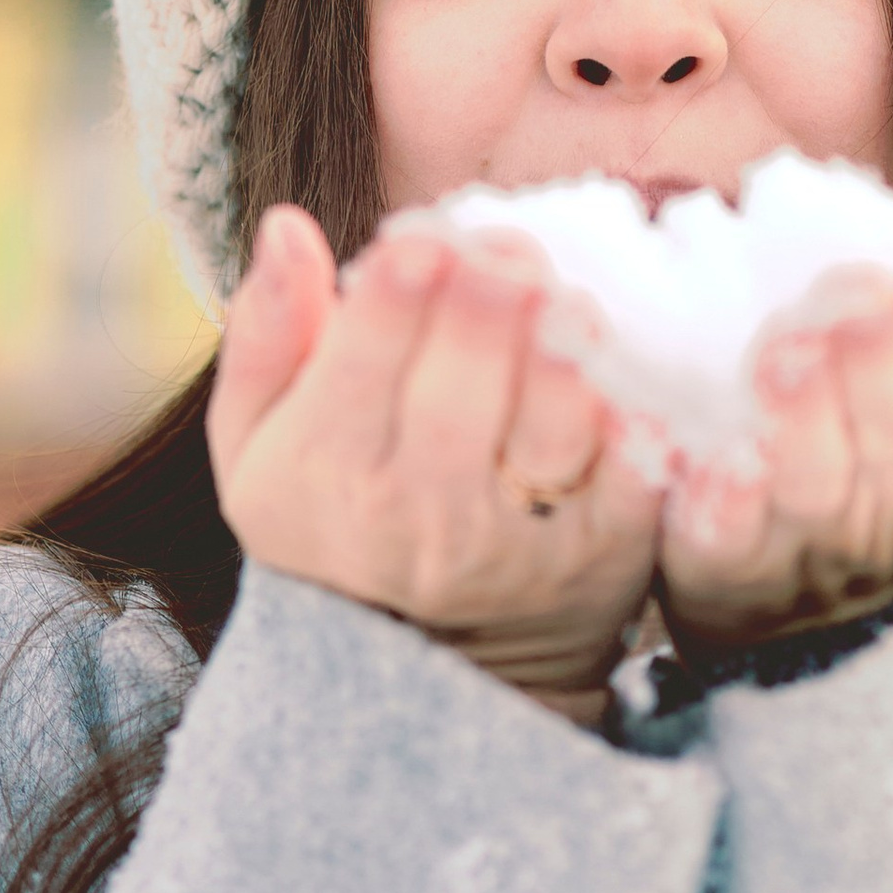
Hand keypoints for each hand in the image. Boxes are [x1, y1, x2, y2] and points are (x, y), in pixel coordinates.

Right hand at [209, 206, 661, 720]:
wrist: (423, 666)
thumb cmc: (335, 518)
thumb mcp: (259, 441)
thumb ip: (266, 334)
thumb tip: (286, 227)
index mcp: (327, 472)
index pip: (364, 363)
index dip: (399, 289)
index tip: (423, 238)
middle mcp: (420, 516)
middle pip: (464, 384)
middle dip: (489, 295)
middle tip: (506, 248)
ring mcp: (518, 542)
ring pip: (553, 418)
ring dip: (565, 340)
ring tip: (561, 294)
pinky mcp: (604, 554)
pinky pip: (629, 464)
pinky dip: (633, 405)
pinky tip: (619, 359)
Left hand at [657, 221, 892, 663]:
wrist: (842, 609)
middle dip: (871, 356)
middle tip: (846, 296)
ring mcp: (818, 550)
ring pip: (815, 481)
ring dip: (803, 415)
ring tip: (788, 350)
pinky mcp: (731, 571)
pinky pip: (731, 540)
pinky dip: (726, 501)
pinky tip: (721, 458)